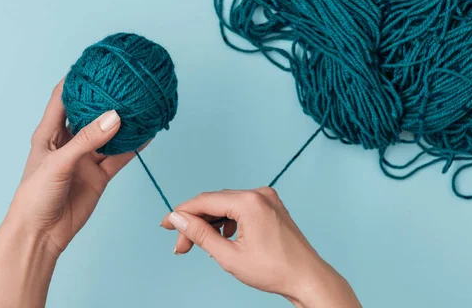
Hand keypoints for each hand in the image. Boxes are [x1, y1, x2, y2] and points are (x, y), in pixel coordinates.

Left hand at [0, 79, 140, 307]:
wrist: (41, 235)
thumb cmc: (35, 197)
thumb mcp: (58, 163)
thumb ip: (87, 141)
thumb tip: (116, 117)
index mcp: (49, 133)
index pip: (62, 98)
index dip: (77, 79)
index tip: (95, 63)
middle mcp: (69, 143)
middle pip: (90, 113)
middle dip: (106, 98)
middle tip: (125, 81)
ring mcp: (86, 159)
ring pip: (109, 134)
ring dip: (124, 122)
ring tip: (142, 105)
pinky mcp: (100, 175)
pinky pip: (120, 156)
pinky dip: (134, 146)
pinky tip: (147, 133)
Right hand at [161, 188, 360, 307]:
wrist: (306, 277)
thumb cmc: (274, 270)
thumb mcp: (229, 256)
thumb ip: (200, 234)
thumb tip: (177, 219)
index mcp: (249, 202)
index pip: (204, 201)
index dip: (181, 213)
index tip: (165, 225)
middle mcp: (259, 193)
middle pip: (215, 202)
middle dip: (195, 223)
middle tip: (181, 247)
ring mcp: (267, 198)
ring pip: (227, 205)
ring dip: (211, 223)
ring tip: (200, 246)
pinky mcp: (271, 206)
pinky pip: (241, 207)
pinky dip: (228, 221)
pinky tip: (223, 239)